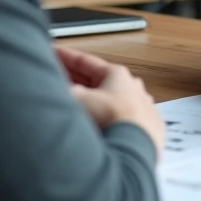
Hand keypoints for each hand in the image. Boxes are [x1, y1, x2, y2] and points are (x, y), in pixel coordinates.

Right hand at [56, 45, 165, 159]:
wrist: (132, 149)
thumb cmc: (110, 120)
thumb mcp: (77, 98)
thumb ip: (65, 90)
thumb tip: (56, 89)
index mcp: (117, 75)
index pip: (86, 62)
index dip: (67, 57)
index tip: (55, 52)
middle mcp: (133, 88)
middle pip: (99, 81)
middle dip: (79, 80)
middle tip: (61, 78)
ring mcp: (142, 109)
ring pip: (112, 101)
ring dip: (94, 103)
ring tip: (76, 107)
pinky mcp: (146, 129)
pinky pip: (122, 120)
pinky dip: (108, 121)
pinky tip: (97, 129)